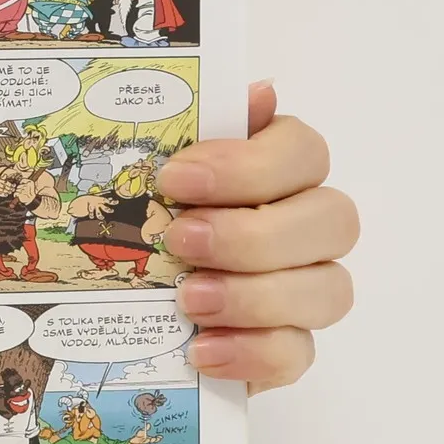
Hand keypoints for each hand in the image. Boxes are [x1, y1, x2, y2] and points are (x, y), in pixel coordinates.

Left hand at [161, 84, 357, 392]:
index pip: (303, 152)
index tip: (176, 179)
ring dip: (257, 296)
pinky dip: (254, 352)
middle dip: (254, 234)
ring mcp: (303, 291)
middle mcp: (304, 227)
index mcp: (276, 172)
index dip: (248, 166)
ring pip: (329, 289)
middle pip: (332, 220)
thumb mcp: (144, 178)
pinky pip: (298, 353)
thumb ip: (193, 132)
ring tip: (189, 301)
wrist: (111, 313)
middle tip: (181, 241)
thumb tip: (260, 90)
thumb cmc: (138, 227)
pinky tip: (202, 350)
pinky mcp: (285, 348)